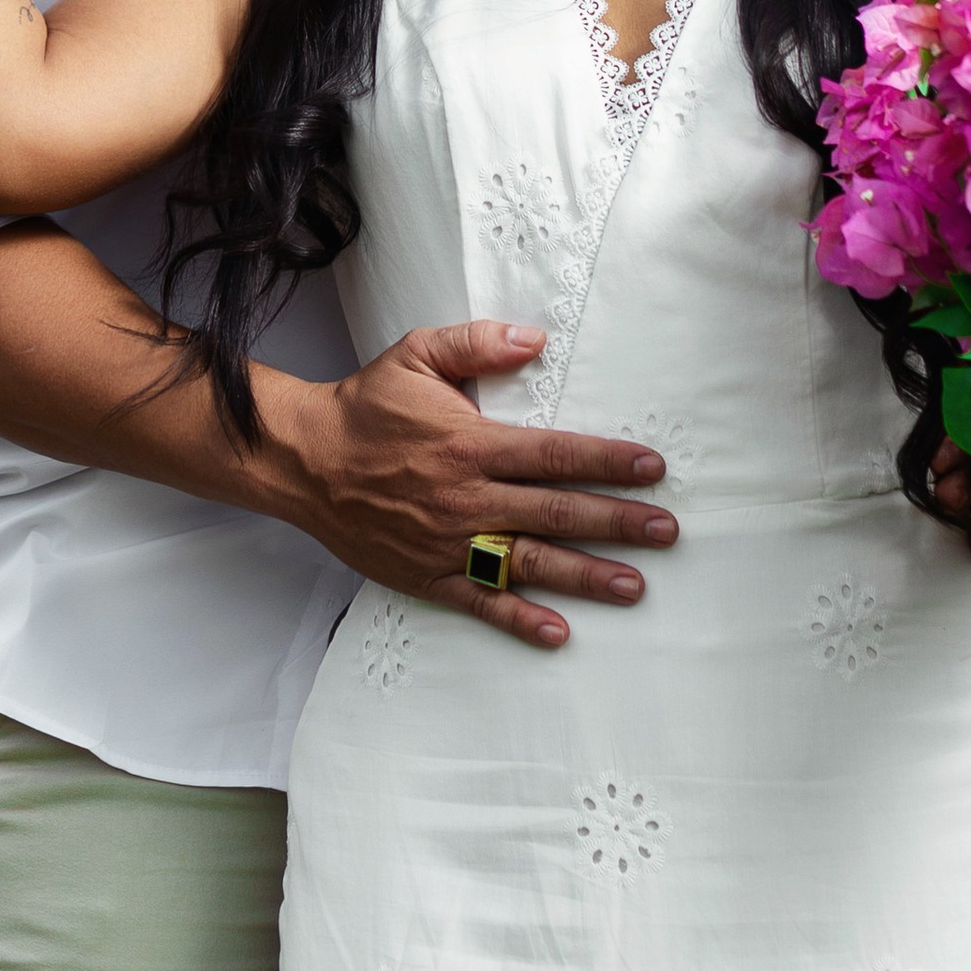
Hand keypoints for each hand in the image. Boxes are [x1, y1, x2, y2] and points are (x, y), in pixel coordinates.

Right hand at [261, 321, 676, 652]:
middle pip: (556, 512)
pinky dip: (518, 618)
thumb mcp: (417, 354)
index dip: (606, 461)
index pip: (555, 454)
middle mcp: (467, 497)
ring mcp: (448, 541)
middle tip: (666, 532)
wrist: (303, 459)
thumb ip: (478, 343)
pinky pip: (479, 601)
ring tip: (635, 586)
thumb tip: (535, 339)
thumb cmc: (365, 406)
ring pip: (529, 562)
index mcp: (471, 443)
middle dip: (617, 521)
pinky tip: (557, 632)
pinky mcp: (426, 574)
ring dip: (586, 575)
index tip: (651, 468)